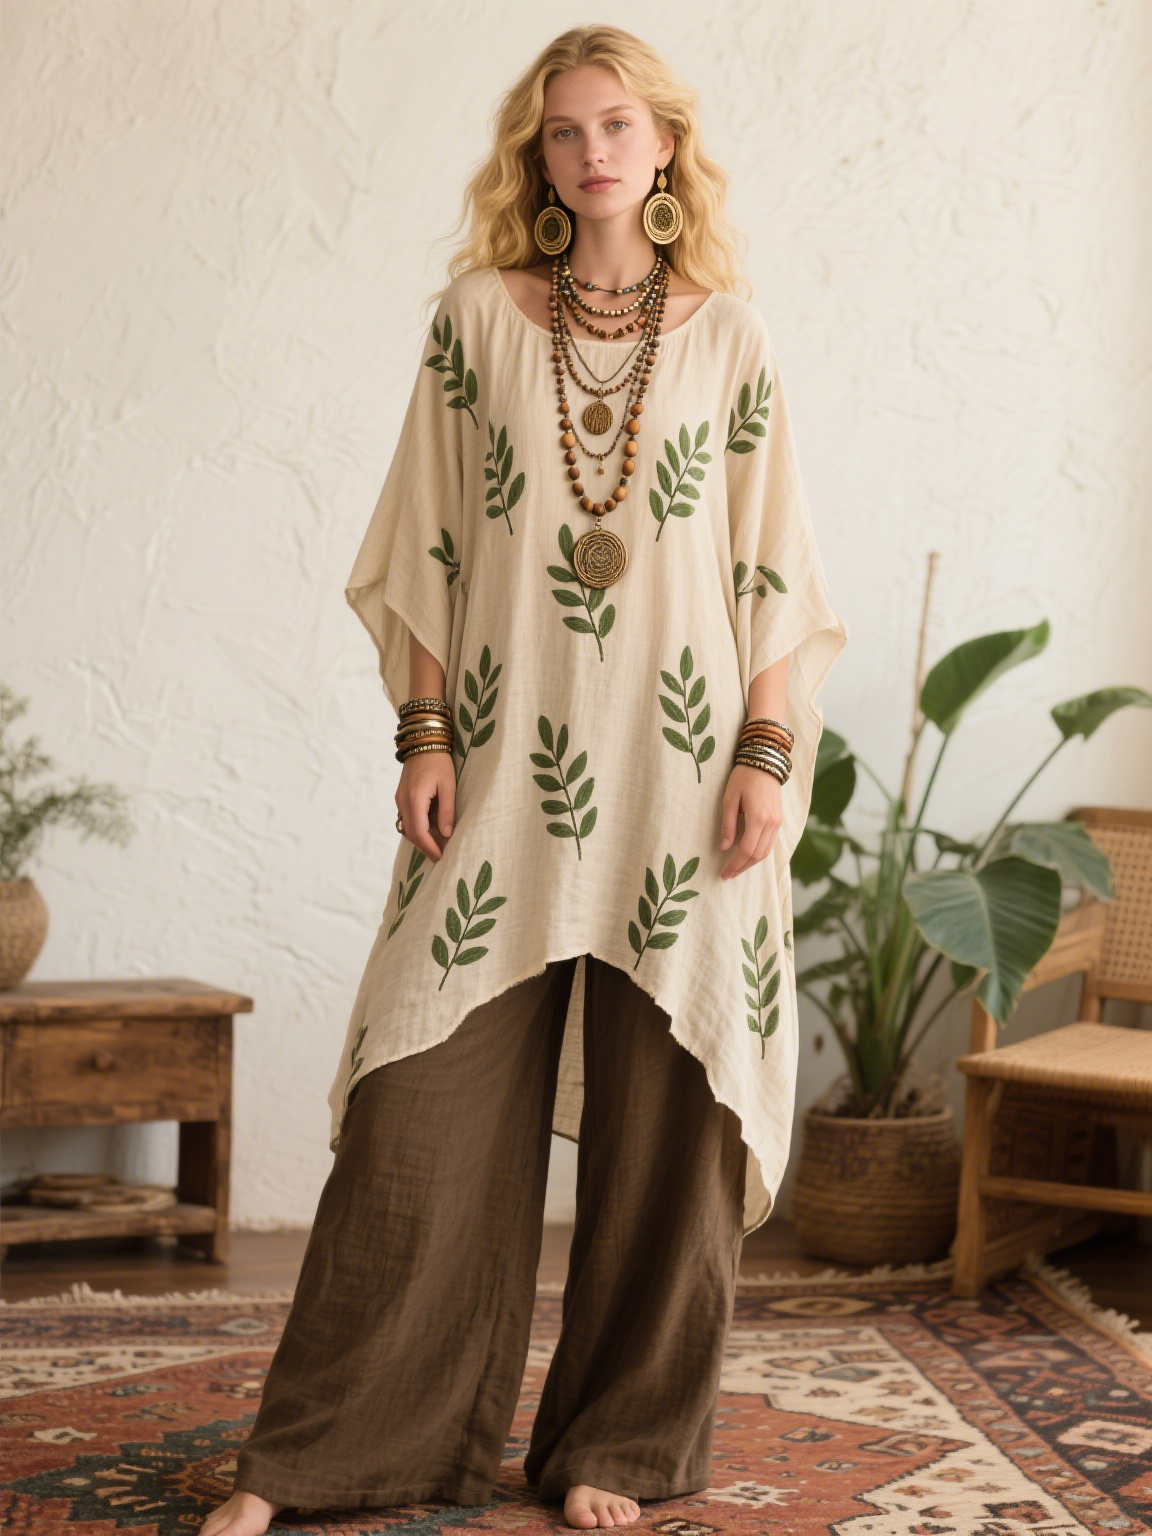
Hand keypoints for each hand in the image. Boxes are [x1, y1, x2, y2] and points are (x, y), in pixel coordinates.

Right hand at [396, 750, 455, 860]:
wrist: (422, 742)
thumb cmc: (439, 762)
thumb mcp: (448, 786)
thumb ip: (447, 811)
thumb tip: (446, 834)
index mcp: (415, 800)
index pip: (419, 832)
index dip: (429, 847)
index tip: (440, 856)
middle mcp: (403, 801)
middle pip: (410, 833)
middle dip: (424, 846)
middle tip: (438, 855)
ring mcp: (399, 799)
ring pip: (406, 827)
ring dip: (419, 837)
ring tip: (435, 843)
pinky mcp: (400, 796)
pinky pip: (406, 817)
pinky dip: (416, 827)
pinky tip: (429, 827)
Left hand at [719, 764, 782, 878]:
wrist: (766, 761)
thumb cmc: (744, 777)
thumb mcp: (730, 798)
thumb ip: (728, 824)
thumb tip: (725, 847)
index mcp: (758, 818)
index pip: (746, 850)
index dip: (735, 864)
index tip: (724, 873)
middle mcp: (771, 823)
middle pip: (758, 855)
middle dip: (742, 867)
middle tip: (727, 875)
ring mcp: (778, 823)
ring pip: (766, 852)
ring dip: (750, 863)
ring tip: (735, 868)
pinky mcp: (779, 820)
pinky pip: (770, 843)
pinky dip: (758, 852)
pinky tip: (747, 855)